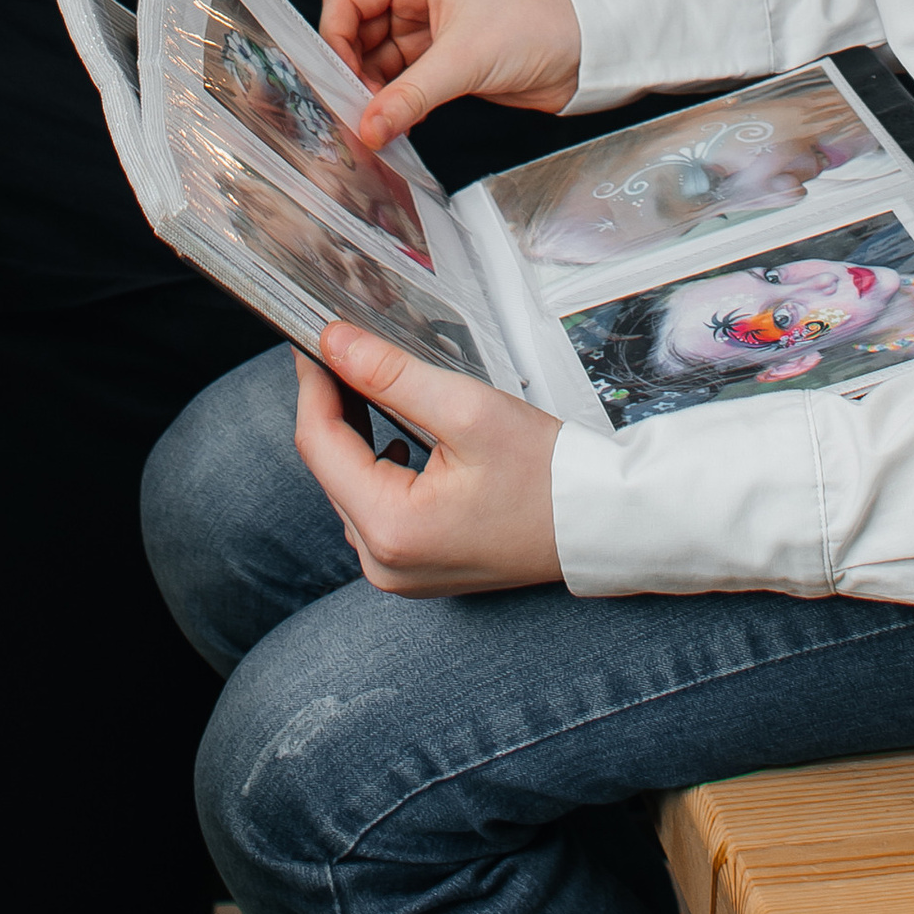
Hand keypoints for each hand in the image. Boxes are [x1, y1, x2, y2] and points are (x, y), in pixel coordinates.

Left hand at [294, 327, 563, 594]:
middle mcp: (382, 564)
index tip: (316, 339)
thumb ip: (391, 374)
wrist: (599, 525)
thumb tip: (334, 343)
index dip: (313, 384)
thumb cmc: (547, 475)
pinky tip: (396, 435)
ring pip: (349, 487)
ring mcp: (396, 573)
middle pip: (331, 467)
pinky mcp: (413, 569)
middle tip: (343, 349)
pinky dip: (377, 466)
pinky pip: (374, 509)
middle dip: (334, 404)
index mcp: (389, 529)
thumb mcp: (468, 410)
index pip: (319, 444)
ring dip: (354, 435)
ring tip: (367, 383)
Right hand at [320, 0, 581, 148]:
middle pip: (359, 33)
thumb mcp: (465, 59)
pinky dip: (399, 103)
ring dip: (376, 94)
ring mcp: (431, 29)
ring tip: (378, 126)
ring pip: (380, 62)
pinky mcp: (446, 60)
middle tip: (354, 113)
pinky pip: (406, 82)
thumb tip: (367, 128)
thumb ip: (410, 96)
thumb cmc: (536, 25)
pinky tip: (400, 125)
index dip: (335, 38)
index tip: (336, 80)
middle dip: (353, 72)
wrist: (588, 50)